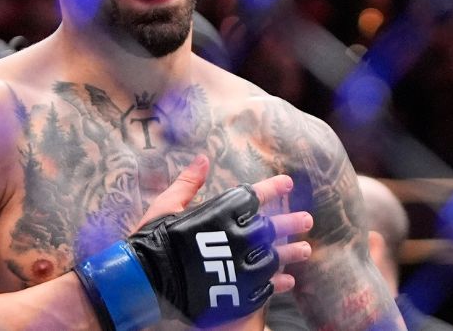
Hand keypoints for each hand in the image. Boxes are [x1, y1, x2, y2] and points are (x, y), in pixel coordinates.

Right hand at [140, 155, 312, 292]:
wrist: (145, 280)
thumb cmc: (152, 239)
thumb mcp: (166, 205)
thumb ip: (188, 182)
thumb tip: (203, 158)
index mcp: (221, 214)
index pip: (255, 196)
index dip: (273, 188)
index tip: (288, 183)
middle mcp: (237, 239)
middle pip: (273, 228)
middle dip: (291, 222)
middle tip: (307, 220)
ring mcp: (241, 267)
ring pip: (275, 258)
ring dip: (291, 253)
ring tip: (306, 250)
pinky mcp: (238, 293)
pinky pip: (266, 288)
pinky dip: (277, 283)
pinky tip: (286, 280)